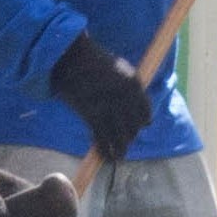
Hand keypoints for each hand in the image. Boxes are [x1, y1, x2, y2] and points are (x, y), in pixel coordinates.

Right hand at [46, 34, 155, 161]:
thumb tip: (138, 111)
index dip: (143, 122)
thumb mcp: (121, 70)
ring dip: (121, 149)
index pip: (146, 114)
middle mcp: (124, 98)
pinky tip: (108, 158)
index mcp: (134, 85)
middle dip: (129, 135)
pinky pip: (102, 140)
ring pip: (121, 138)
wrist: (70, 58)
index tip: (139, 127)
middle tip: (125, 140)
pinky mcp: (92, 116)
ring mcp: (108, 108)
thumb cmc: (95, 62)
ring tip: (120, 155)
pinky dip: (106, 152)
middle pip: (134, 127)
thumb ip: (131, 89)